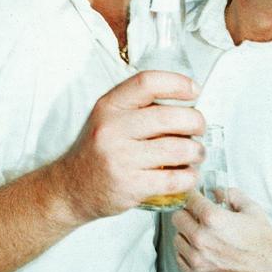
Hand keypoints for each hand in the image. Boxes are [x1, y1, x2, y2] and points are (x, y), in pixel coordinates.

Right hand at [58, 71, 204, 220]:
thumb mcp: (107, 118)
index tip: (194, 91)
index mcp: (109, 106)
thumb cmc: (97, 152)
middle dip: (196, 122)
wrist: (71, 188)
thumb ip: (138, 107)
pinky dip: (188, 177)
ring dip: (196, 151)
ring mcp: (120, 158)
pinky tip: (187, 174)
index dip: (177, 83)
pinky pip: (173, 179)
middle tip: (199, 128)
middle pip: (169, 117)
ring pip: (177, 149)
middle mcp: (112, 129)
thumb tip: (185, 102)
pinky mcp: (130, 185)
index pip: (147, 82)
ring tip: (196, 153)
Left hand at [172, 188, 271, 271]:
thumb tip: (217, 191)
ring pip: (177, 238)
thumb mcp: (252, 210)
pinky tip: (199, 251)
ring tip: (200, 235)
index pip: (189, 199)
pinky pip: (180, 258)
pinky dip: (186, 253)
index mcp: (213, 219)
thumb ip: (231, 195)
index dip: (192, 196)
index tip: (193, 197)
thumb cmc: (262, 243)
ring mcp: (197, 259)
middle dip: (187, 214)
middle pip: (177, 218)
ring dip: (186, 234)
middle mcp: (201, 238)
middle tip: (196, 216)